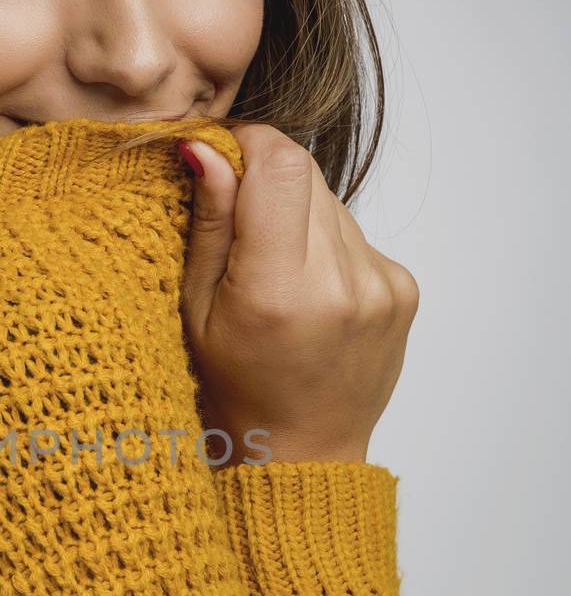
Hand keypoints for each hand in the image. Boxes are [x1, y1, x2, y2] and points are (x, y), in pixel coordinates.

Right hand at [178, 124, 419, 466]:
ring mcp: (381, 286)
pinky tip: (307, 291)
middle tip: (238, 223)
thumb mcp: (193, 310)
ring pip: (330, 202)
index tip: (221, 156)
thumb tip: (210, 147)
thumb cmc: (232, 390)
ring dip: (296, 215)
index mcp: (280, 291)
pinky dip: (325, 246)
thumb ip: (210, 224)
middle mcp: (342, 284)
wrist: (300, 453)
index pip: (281, 164)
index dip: (248, 143)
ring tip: (274, 273)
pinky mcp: (403, 288)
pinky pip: (355, 234)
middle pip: (306, 175)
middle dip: (265, 180)